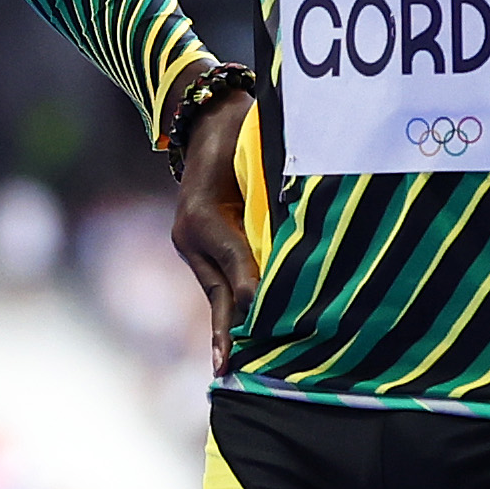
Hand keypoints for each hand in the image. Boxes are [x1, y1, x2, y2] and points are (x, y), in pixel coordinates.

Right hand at [169, 93, 257, 361]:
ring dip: (231, 326)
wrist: (207, 119)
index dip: (253, 291)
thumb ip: (272, 198)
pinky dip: (233, 311)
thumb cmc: (240, 131)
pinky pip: (220, 285)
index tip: (266, 320)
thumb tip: (298, 239)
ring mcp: (193, 245)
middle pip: (218, 291)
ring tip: (235, 366)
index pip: (233, 262)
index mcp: (201, 217)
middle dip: (229, 331)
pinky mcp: (202, 248)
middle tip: (231, 369)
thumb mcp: (255, 157)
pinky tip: (242, 337)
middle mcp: (191, 238)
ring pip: (219, 292)